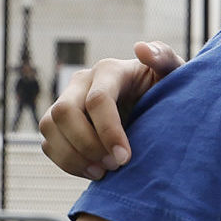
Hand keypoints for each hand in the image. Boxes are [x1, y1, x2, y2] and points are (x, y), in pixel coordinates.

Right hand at [42, 42, 183, 180]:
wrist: (155, 110)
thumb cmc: (166, 91)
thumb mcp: (172, 74)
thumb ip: (163, 58)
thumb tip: (141, 48)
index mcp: (109, 70)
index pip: (97, 99)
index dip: (108, 131)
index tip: (125, 158)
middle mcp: (82, 82)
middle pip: (64, 112)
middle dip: (87, 144)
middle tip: (114, 165)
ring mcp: (66, 101)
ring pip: (49, 126)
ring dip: (73, 156)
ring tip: (103, 172)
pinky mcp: (58, 123)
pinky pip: (48, 143)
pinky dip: (67, 163)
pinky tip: (93, 172)